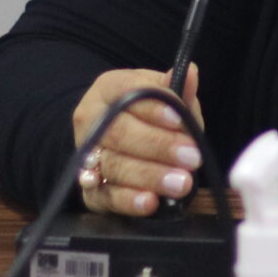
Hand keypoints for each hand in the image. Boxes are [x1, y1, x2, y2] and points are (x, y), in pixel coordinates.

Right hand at [70, 66, 203, 216]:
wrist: (122, 144)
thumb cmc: (151, 117)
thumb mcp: (166, 99)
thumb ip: (178, 92)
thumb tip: (191, 73)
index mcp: (108, 89)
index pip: (127, 92)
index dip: (153, 108)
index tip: (180, 121)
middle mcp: (90, 121)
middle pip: (118, 132)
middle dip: (158, 145)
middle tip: (191, 157)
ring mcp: (85, 156)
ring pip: (113, 165)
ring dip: (149, 175)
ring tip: (181, 183)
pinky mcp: (89, 190)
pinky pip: (105, 196)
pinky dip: (128, 200)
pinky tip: (150, 202)